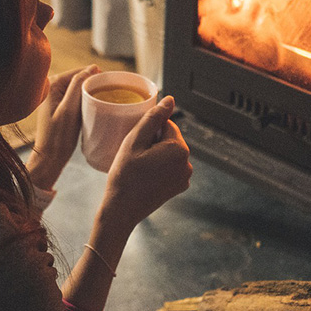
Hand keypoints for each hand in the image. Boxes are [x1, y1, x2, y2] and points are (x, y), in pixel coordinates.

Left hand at [27, 65, 99, 189]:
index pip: (79, 72)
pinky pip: (76, 98)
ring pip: (79, 89)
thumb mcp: (69, 109)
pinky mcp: (59, 107)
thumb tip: (92, 68)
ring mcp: (55, 97)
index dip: (96, 76)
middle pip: (79, 79)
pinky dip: (86, 100)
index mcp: (52, 84)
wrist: (50, 158)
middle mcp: (51, 87)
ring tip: (105, 99)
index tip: (112, 84)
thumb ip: (78, 85)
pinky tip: (95, 106)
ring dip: (91, 93)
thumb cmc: (58, 136)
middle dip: (94, 84)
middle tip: (111, 93)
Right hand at [98, 96, 192, 230]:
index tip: (136, 144)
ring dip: (156, 154)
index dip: (148, 131)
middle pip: (170, 139)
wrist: (122, 209)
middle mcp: (187, 163)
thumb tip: (170, 100)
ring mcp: (185, 177)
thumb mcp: (134, 141)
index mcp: (179, 149)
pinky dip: (160, 167)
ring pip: (169, 153)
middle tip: (135, 156)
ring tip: (139, 167)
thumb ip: (153, 118)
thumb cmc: (125, 175)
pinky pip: (171, 167)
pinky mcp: (179, 187)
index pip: (166, 124)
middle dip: (154, 142)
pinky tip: (145, 176)